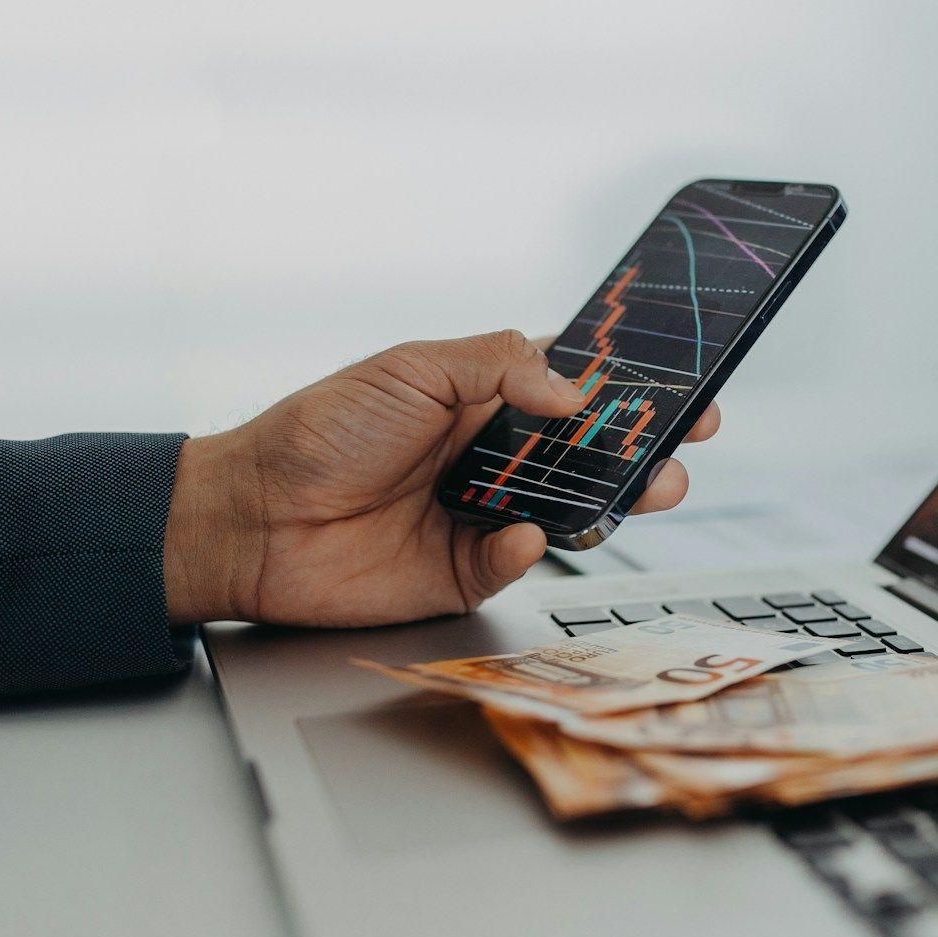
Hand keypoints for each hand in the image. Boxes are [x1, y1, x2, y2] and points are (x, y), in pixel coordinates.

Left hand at [163, 329, 719, 624]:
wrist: (254, 516)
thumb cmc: (321, 431)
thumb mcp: (413, 370)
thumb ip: (499, 366)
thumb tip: (575, 389)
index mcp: (482, 398)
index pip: (573, 386)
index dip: (629, 386)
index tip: (683, 384)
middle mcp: (489, 455)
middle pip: (587, 452)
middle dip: (643, 447)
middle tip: (683, 444)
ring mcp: (480, 513)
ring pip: (567, 509)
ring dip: (612, 499)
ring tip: (647, 487)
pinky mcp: (462, 570)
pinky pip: (515, 560)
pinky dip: (525, 548)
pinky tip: (519, 532)